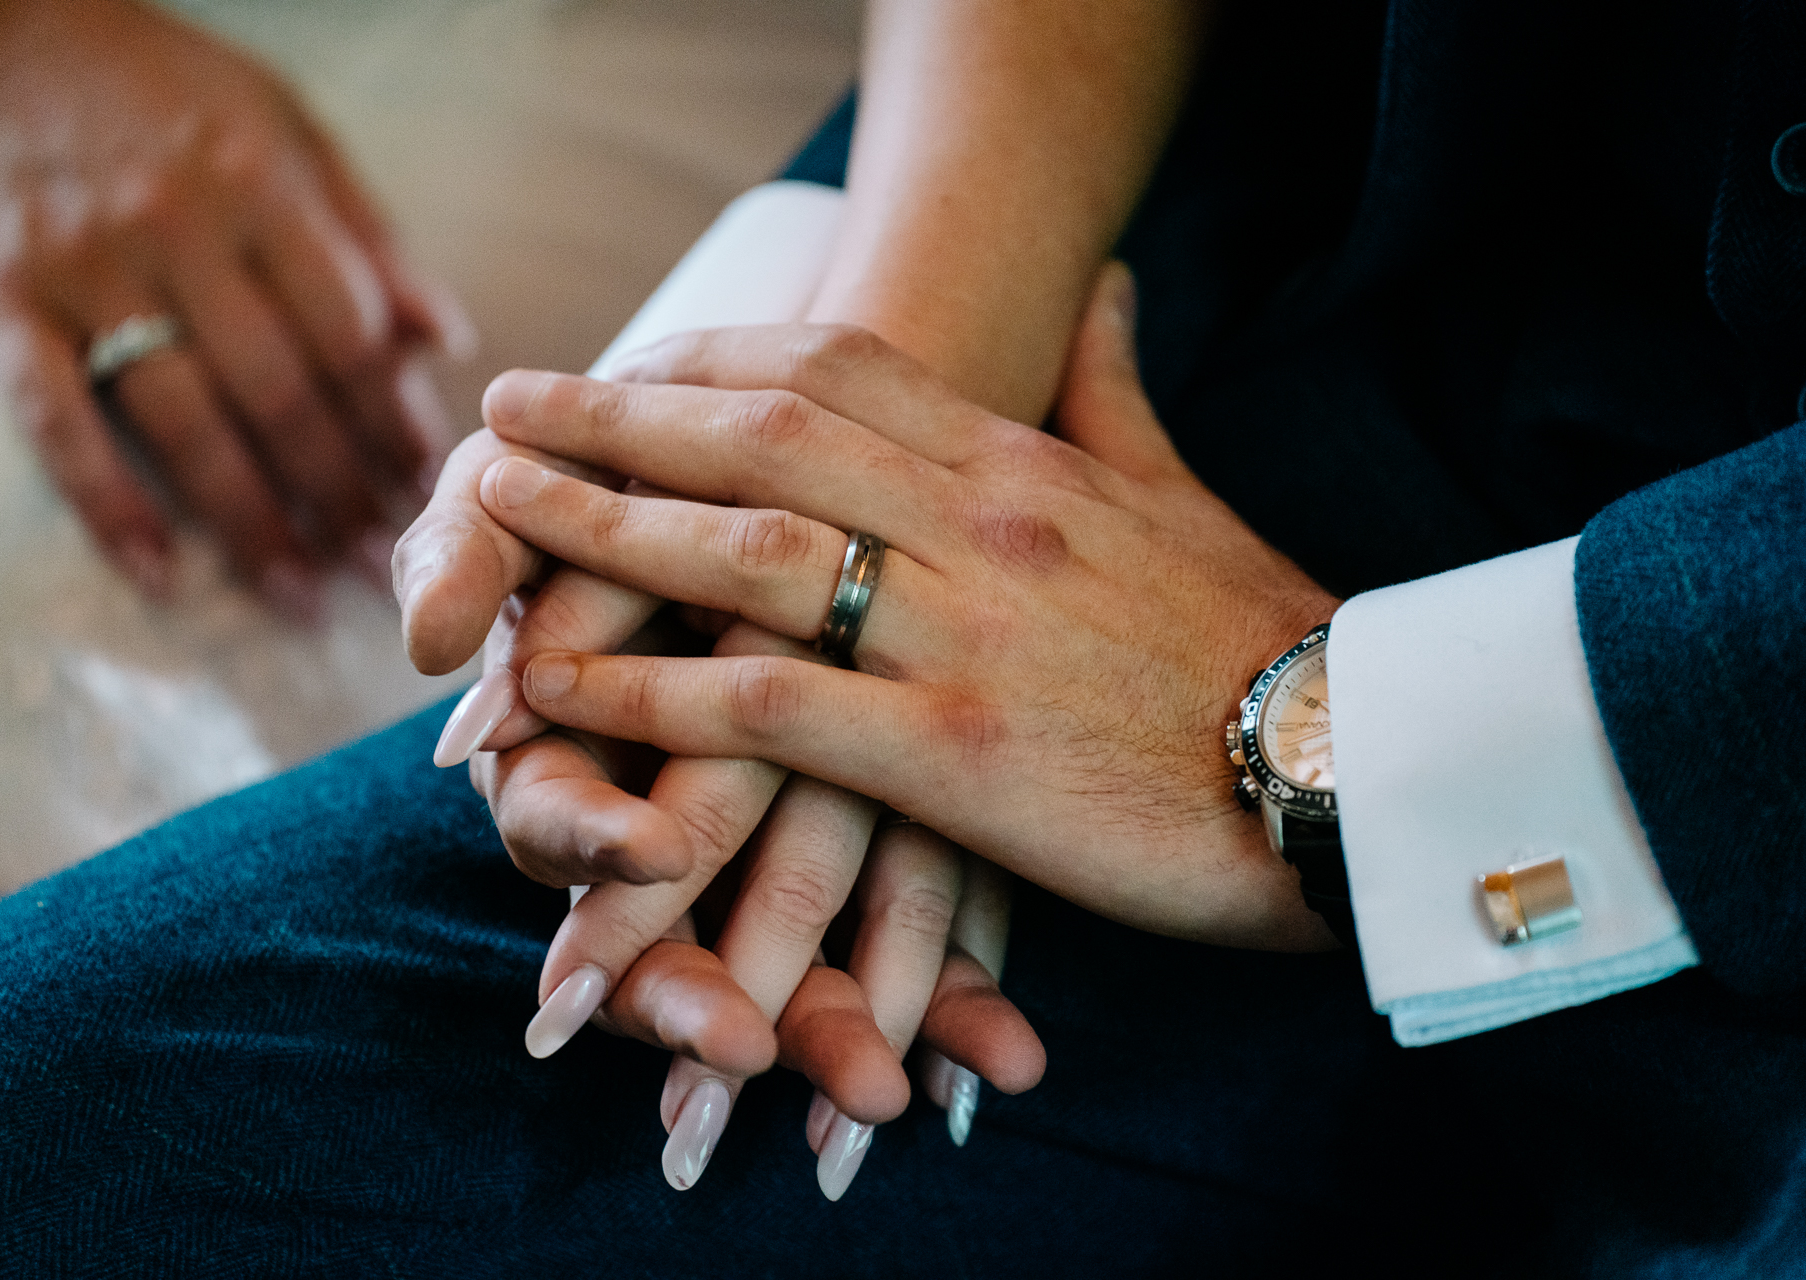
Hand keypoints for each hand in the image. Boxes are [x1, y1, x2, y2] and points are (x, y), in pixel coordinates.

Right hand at [0, 0, 471, 612]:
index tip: (431, 489)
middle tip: (386, 567)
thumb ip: (367, 237)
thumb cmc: (165, 87)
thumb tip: (444, 339)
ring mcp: (85, 273)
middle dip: (343, 494)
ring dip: (253, 524)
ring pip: (185, 426)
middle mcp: (177, 233)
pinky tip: (163, 576)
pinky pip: (59, 425)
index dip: (392, 424)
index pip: (349, 336)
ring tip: (304, 595)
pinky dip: (109, 509)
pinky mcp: (4, 305)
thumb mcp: (288, 129)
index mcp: (260, 189)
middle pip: (281, 396)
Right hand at [396, 435, 1042, 1195]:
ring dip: (840, 1032)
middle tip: (738, 1062)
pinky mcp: (876, 821)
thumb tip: (429, 640)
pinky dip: (956, 993)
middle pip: (667, 944)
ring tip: (885, 1102)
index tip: (633, 878)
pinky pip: (913, 937)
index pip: (557, 836)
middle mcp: (656, 816)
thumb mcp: (527, 492)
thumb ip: (464, 553)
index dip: (589, 864)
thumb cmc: (633, 467)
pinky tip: (1000, 1061)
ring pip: (795, 960)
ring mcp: (766, 830)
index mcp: (568, 751)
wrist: (794, 448)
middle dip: (707, 1009)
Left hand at [471, 263, 1342, 949]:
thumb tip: (1098, 289)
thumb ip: (1116, 389)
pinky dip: (650, 688)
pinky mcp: (953, 756)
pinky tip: (562, 680)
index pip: (838, 366)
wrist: (1360, 770)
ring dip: (602, 525)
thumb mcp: (1183, 494)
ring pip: (742, 554)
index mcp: (1025, 461)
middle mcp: (978, 525)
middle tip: (507, 408)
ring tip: (493, 514)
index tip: (630, 359)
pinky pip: (766, 707)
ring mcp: (960, 635)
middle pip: (761, 437)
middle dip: (618, 416)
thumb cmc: (1266, 640)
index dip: (711, 355)